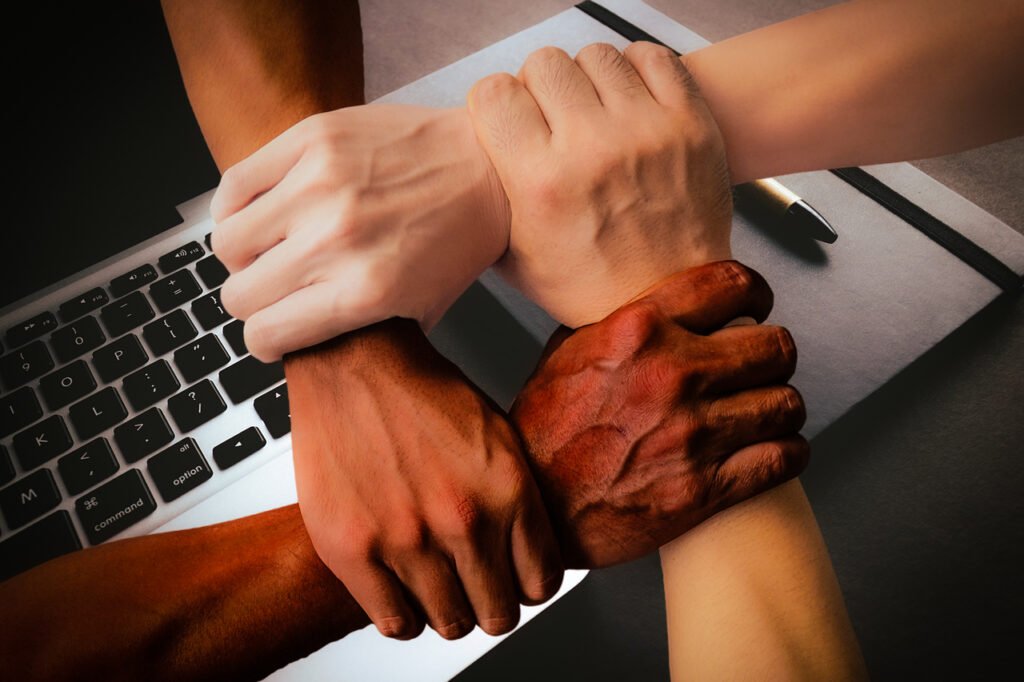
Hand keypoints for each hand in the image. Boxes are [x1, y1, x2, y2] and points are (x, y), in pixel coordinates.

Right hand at [210, 105, 507, 360]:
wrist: (490, 167)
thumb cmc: (458, 239)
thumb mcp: (422, 309)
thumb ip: (361, 334)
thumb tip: (303, 347)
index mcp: (363, 292)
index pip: (265, 334)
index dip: (264, 341)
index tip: (272, 332)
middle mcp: (335, 241)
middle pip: (239, 295)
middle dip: (254, 301)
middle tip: (276, 290)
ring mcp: (319, 185)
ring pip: (226, 241)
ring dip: (244, 254)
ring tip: (272, 248)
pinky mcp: (311, 139)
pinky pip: (234, 184)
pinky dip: (237, 205)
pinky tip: (264, 211)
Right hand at [287, 320, 560, 639]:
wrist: (354, 359)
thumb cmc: (423, 391)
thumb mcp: (499, 435)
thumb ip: (518, 498)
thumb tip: (532, 554)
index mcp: (508, 490)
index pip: (542, 584)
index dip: (529, 586)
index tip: (516, 581)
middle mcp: (462, 520)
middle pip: (498, 613)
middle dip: (491, 605)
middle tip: (477, 589)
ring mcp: (406, 539)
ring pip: (449, 623)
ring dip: (448, 611)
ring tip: (438, 586)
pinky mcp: (352, 550)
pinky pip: (395, 623)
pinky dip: (404, 617)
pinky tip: (403, 591)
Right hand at [468, 42, 732, 325]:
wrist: (669, 303)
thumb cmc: (591, 285)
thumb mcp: (515, 258)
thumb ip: (488, 202)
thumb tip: (467, 161)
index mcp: (542, 183)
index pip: (494, 93)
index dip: (496, 103)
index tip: (508, 119)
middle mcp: (593, 150)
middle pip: (544, 63)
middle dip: (539, 87)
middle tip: (552, 118)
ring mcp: (646, 132)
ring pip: (596, 55)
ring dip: (588, 78)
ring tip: (594, 112)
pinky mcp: (689, 124)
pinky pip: (653, 59)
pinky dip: (636, 72)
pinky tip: (629, 103)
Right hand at [513, 261, 807, 566]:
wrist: (536, 508)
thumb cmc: (544, 434)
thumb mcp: (566, 352)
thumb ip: (620, 321)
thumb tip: (660, 301)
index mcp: (638, 331)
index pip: (733, 285)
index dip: (756, 293)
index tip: (757, 304)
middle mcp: (671, 375)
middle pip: (775, 345)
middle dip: (772, 355)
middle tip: (762, 365)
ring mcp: (692, 433)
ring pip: (787, 402)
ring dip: (781, 407)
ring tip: (767, 411)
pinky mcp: (706, 487)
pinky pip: (784, 457)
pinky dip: (786, 453)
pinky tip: (770, 450)